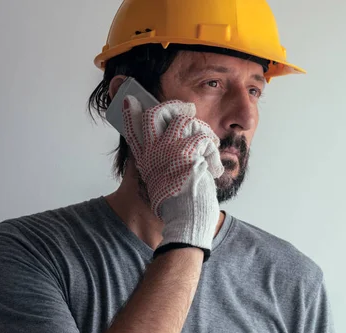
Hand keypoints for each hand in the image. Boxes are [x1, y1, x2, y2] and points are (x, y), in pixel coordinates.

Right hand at [121, 95, 223, 255]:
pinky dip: (213, 153)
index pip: (133, 131)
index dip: (131, 114)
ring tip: (210, 146)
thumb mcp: (162, 182)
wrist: (186, 219)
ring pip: (186, 122)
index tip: (132, 101)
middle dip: (174, 107)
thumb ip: (164, 163)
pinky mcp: (188, 153)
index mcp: (147, 159)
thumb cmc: (179, 206)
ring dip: (203, 132)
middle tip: (187, 109)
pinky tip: (214, 169)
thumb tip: (176, 146)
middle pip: (157, 114)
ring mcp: (170, 150)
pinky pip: (204, 139)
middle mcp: (155, 151)